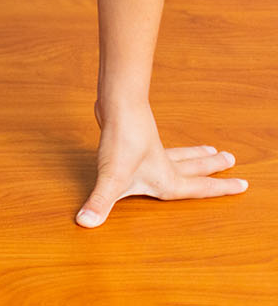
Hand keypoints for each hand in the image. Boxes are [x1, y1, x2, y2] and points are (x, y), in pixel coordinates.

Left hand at [76, 101, 247, 226]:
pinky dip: (172, 147)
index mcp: (166, 179)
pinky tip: (164, 144)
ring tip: (212, 150)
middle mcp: (164, 164)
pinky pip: (162, 144)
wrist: (117, 105)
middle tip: (232, 160)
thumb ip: (100, 203)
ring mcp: (152, 148)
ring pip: (181, 154)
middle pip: (195, 167)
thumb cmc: (121, 142)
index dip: (220, 189)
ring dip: (196, 154)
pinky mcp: (140, 136)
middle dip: (213, 168)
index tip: (243, 184)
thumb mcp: (111, 178)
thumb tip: (85, 223)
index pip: (199, 188)